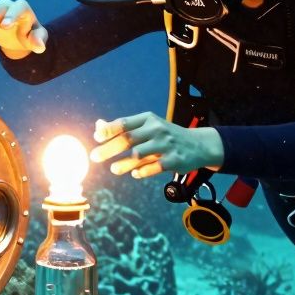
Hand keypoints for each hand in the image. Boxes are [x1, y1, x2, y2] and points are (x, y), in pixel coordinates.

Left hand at [89, 112, 223, 178]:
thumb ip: (125, 127)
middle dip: (109, 148)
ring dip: (124, 164)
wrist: (199, 145)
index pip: (125, 123)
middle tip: (94, 157)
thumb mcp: (149, 126)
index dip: (108, 130)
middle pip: (128, 139)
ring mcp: (166, 145)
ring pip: (139, 155)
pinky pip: (154, 168)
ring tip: (114, 169)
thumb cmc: (167, 136)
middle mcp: (157, 130)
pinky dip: (142, 172)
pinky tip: (135, 174)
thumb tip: (98, 127)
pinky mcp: (174, 160)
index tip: (96, 138)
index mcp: (149, 119)